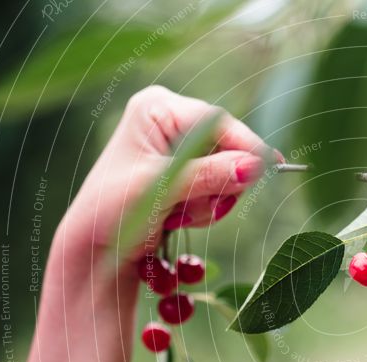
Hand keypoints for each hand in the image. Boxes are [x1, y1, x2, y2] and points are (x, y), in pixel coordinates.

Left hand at [57, 85, 276, 275]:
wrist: (94, 249)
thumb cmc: (113, 212)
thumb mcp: (161, 190)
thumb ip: (208, 176)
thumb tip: (254, 167)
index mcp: (156, 108)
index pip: (217, 122)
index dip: (246, 145)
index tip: (272, 166)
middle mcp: (170, 121)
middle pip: (227, 147)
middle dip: (218, 184)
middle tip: (196, 207)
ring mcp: (179, 149)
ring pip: (226, 173)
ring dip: (209, 202)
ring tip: (176, 216)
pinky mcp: (185, 175)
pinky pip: (217, 189)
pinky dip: (204, 209)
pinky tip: (177, 218)